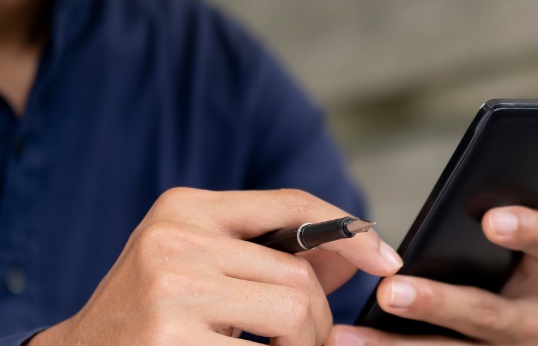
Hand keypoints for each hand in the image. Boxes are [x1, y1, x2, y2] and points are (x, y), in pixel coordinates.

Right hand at [29, 188, 402, 345]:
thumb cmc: (151, 314)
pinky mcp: (170, 338)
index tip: (386, 259)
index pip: (291, 204)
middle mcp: (174, 238)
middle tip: (301, 345)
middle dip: (316, 320)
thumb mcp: (202, 266)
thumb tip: (359, 251)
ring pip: (294, 313)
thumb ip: (275, 254)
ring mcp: (170, 288)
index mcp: (183, 207)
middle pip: (299, 274)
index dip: (350, 230)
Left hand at [329, 206, 537, 345]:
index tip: (490, 221)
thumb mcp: (478, 258)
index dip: (530, 229)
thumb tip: (418, 216)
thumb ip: (461, 236)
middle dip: (436, 303)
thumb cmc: (467, 277)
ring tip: (345, 336)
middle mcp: (537, 323)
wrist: (476, 335)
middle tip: (389, 292)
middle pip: (489, 313)